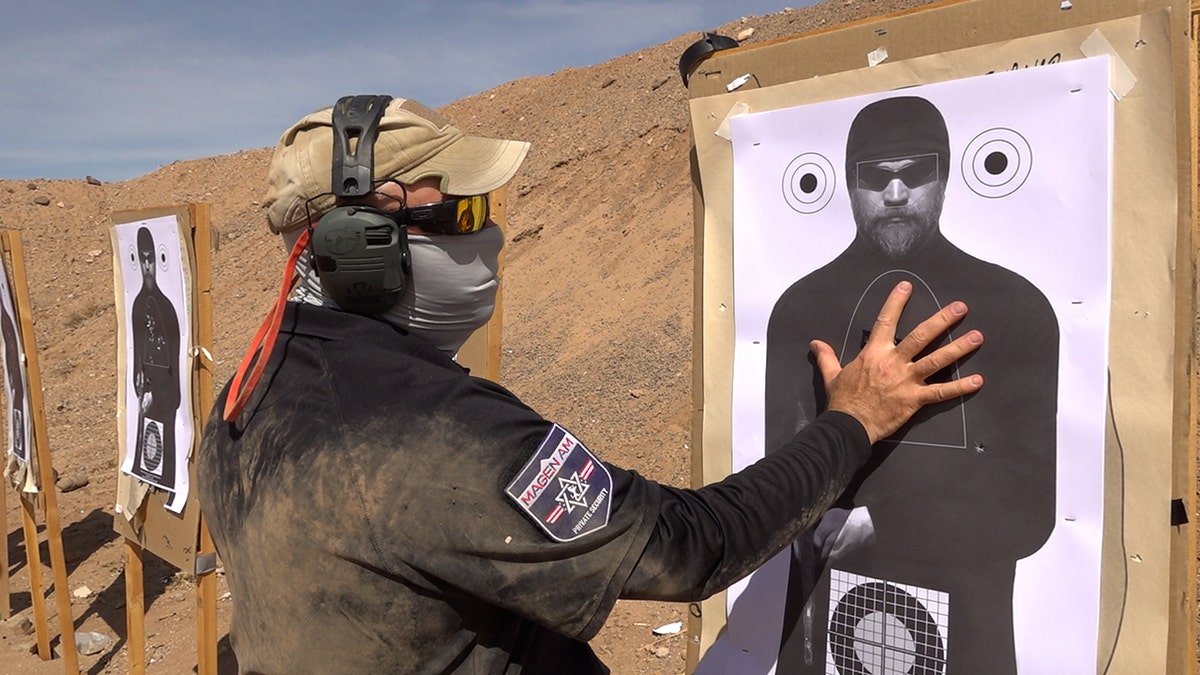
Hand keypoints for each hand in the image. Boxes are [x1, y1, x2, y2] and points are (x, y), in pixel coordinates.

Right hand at [816, 281, 983, 443]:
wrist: (848, 426)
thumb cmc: (842, 401)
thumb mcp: (831, 375)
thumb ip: (827, 356)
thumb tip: (815, 343)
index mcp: (874, 354)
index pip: (885, 321)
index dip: (896, 302)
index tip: (907, 287)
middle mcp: (893, 362)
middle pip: (921, 336)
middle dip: (943, 320)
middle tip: (961, 307)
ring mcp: (906, 381)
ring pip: (937, 360)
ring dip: (958, 348)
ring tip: (977, 336)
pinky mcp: (914, 400)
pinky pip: (941, 392)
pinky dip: (960, 387)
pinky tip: (978, 380)